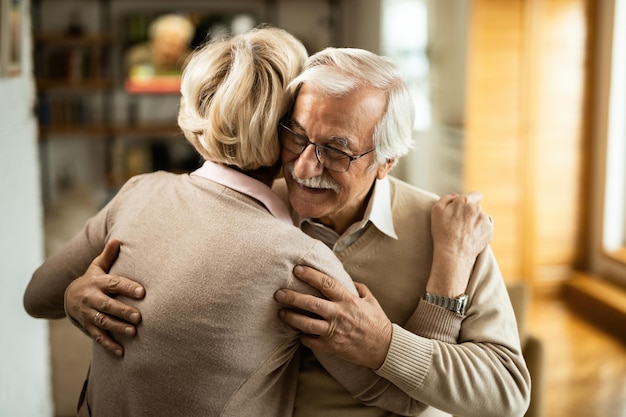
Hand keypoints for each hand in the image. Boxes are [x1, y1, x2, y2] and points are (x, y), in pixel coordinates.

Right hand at [65, 239, 144, 356]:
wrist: (67, 297)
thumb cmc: (91, 280)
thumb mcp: (97, 267)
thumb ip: (108, 256)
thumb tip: (118, 239)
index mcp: (97, 282)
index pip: (113, 284)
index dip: (127, 287)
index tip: (142, 292)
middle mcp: (91, 298)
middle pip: (107, 305)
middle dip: (123, 311)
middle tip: (139, 317)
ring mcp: (87, 314)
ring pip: (103, 322)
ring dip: (118, 328)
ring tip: (133, 332)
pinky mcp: (87, 327)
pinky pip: (98, 337)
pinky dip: (109, 345)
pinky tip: (121, 352)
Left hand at [275, 265, 391, 369]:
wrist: (384, 348)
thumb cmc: (377, 322)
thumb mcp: (370, 300)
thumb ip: (357, 287)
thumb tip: (345, 279)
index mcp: (348, 300)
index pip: (325, 283)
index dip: (310, 275)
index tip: (297, 269)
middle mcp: (339, 314)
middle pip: (310, 303)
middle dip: (292, 297)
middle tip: (278, 293)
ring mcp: (333, 331)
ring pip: (305, 323)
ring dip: (290, 317)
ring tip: (281, 312)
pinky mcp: (331, 346)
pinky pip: (310, 341)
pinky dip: (302, 336)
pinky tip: (297, 332)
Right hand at [427, 191, 492, 295]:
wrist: (454, 253)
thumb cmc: (442, 232)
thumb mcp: (436, 211)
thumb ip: (446, 198)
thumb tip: (456, 195)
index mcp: (465, 201)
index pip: (474, 194)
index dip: (469, 200)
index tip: (464, 208)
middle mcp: (478, 208)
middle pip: (477, 207)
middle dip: (470, 212)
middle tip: (459, 223)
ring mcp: (485, 220)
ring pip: (481, 217)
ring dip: (475, 222)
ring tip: (464, 233)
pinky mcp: (489, 231)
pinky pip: (485, 227)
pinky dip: (479, 231)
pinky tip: (470, 238)